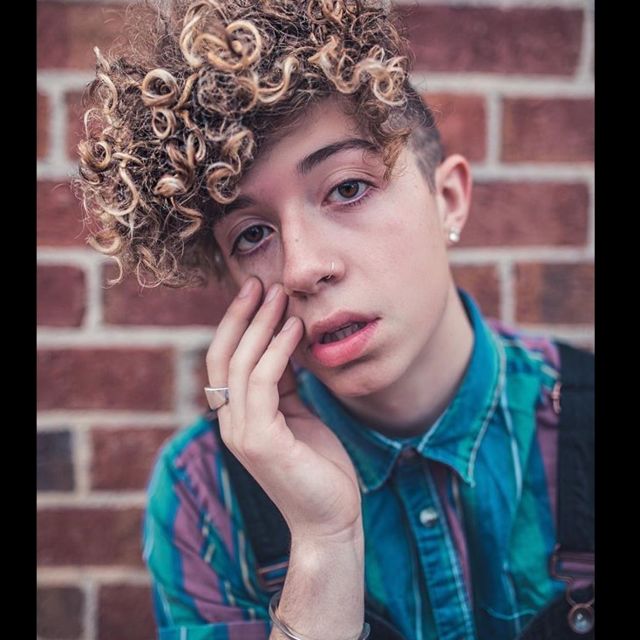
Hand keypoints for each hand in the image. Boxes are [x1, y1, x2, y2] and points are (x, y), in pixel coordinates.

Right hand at [206, 276, 362, 541]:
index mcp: (237, 417)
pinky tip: (295, 328)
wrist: (331, 519)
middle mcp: (230, 423)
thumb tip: (283, 344)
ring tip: (280, 295)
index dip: (237, 324)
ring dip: (261, 325)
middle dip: (241, 315)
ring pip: (241, 364)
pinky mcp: (261, 441)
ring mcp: (241, 433)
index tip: (257, 291)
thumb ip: (283, 385)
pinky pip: (264, 382)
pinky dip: (278, 350)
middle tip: (261, 281)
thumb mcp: (297, 415)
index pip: (225, 361)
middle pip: (223, 356)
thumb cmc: (319, 467)